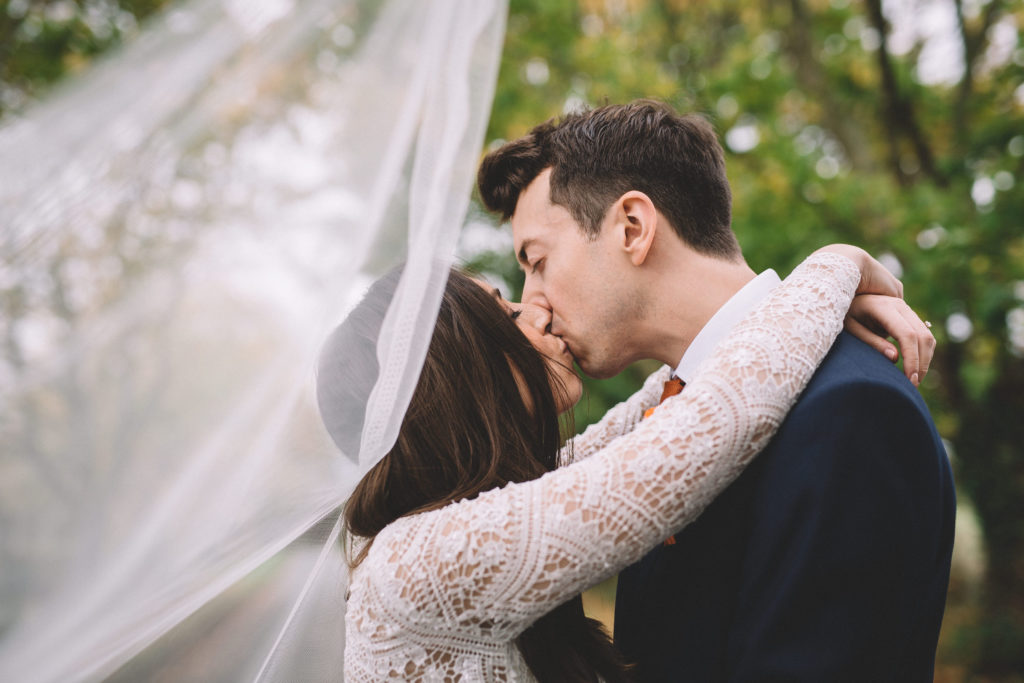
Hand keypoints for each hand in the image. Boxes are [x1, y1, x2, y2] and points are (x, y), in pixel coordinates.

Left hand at [816, 244, 933, 385]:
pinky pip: (923, 333)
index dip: (911, 359)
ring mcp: (904, 308)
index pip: (907, 335)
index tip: (909, 379)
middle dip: (921, 362)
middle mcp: (899, 306)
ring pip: (927, 335)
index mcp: (884, 308)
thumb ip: (870, 342)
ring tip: (913, 379)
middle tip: (913, 385)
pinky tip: (914, 366)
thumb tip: (895, 358)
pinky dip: (923, 351)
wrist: (843, 287)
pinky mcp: (906, 314)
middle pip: (923, 336)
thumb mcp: (849, 327)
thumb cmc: (841, 310)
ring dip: (925, 358)